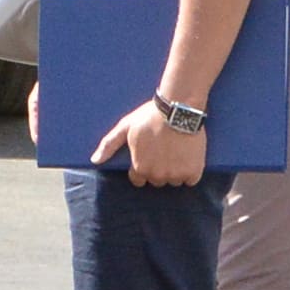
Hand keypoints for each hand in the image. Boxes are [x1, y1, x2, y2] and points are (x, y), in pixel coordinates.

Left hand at [92, 100, 206, 186]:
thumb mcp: (125, 127)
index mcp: (140, 167)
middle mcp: (157, 175)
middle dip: (158, 169)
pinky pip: (191, 180)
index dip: (142, 168)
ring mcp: (176, 174)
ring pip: (174, 181)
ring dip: (175, 171)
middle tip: (163, 152)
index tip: (148, 156)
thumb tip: (95, 160)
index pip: (138, 180)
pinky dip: (191, 172)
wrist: (179, 108)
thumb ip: (109, 145)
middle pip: (157, 181)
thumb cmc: (150, 116)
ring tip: (176, 152)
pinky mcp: (194, 171)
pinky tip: (188, 158)